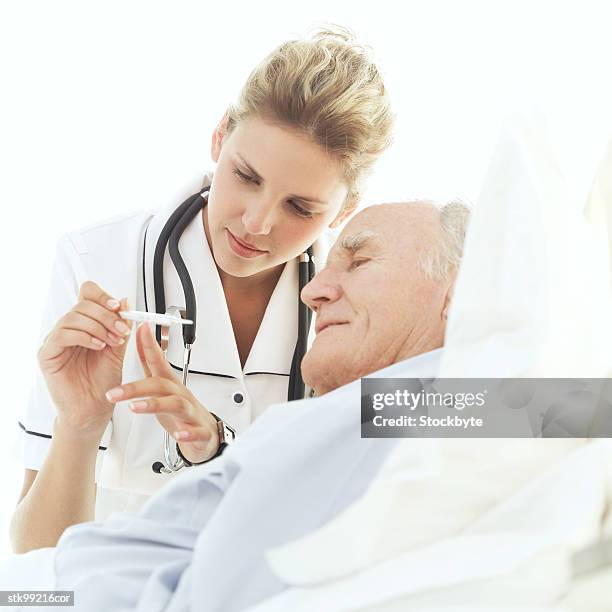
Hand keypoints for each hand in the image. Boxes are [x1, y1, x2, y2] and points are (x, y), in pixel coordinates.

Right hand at [38, 281, 132, 436]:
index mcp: (85, 324)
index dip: (103, 297)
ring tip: (112, 341)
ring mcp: (56, 341)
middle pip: (82, 304)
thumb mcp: (118, 348)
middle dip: (106, 315)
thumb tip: (125, 300)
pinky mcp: (47, 354)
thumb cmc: (104, 382)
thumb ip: (121, 325)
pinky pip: (62, 334)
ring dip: (98, 326)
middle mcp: (69, 329)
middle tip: (121, 330)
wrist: (94, 409)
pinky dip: (83, 336)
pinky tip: (98, 346)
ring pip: (73, 316)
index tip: (120, 307)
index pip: (87, 295)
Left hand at [105, 322, 219, 463]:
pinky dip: (188, 432)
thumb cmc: (182, 407)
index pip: (158, 360)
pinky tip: (178, 435)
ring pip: (176, 404)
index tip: (140, 329)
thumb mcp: (162, 383)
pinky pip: (195, 431)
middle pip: (160, 384)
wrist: (207, 433)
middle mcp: (180, 394)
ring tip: (135, 408)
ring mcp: (190, 412)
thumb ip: (150, 361)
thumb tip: (138, 336)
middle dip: (135, 387)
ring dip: (156, 405)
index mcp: (169, 383)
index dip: (149, 344)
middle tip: (112, 393)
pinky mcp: (200, 431)